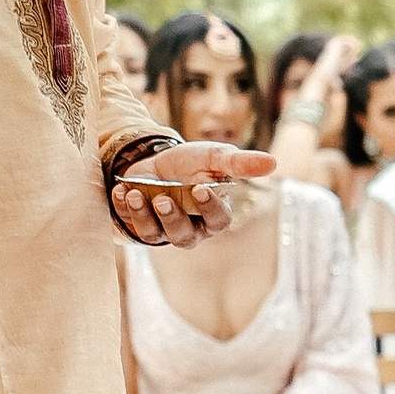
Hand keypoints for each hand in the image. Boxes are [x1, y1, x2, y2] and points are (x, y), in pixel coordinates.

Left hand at [115, 142, 276, 247]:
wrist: (158, 161)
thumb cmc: (193, 163)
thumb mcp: (214, 156)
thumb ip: (239, 163)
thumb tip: (273, 163)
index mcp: (214, 215)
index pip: (218, 220)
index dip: (209, 207)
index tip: (199, 188)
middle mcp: (191, 228)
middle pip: (185, 236)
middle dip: (173, 218)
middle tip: (163, 198)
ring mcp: (164, 230)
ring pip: (157, 235)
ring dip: (144, 215)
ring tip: (135, 193)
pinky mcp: (141, 226)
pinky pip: (132, 225)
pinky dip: (124, 208)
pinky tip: (121, 190)